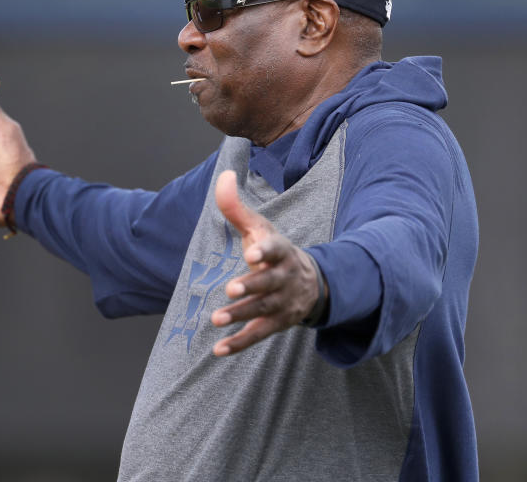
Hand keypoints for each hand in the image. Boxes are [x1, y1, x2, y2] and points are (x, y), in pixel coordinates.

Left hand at [210, 170, 327, 356]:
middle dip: (251, 287)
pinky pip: (259, 334)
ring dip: (241, 315)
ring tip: (216, 319)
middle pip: (268, 284)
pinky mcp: (278, 323)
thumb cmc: (274, 251)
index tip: (252, 252)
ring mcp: (283, 303)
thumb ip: (236, 207)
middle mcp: (284, 278)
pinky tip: (219, 350)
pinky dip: (240, 343)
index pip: (275, 249)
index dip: (265, 251)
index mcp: (280, 251)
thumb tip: (222, 176)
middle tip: (230, 289)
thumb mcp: (260, 228)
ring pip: (263, 311)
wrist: (310, 283)